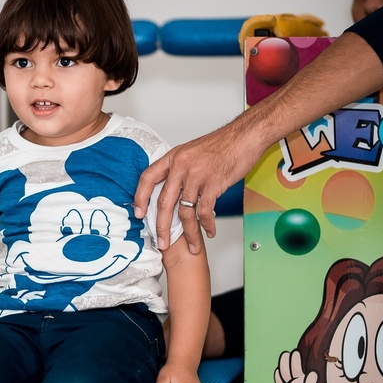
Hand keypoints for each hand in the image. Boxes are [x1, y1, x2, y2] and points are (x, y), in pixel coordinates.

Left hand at [134, 119, 262, 254]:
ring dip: (189, 232)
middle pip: (164, 201)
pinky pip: (205, 211)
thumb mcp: (191, 151)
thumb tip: (172, 188)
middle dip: (161, 227)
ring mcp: (196, 176)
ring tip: (192, 245)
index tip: (139, 213)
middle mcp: (181, 166)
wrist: (243, 137)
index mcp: (173, 157)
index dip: (140, 197)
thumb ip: (179, 168)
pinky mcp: (213, 184)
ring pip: (185, 211)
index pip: (148, 178)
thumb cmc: (221, 144)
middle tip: (162, 242)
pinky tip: (209, 231)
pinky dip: (207, 225)